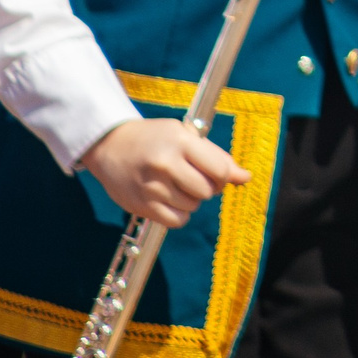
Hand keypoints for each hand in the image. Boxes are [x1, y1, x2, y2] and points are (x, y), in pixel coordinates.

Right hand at [79, 117, 250, 227]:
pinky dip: (179, 214)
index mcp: (181, 142)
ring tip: (177, 185)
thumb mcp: (186, 136)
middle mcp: (166, 164)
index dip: (226, 176)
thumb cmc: (155, 138)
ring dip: (191, 200)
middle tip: (195, 178)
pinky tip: (171, 200)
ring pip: (193, 207)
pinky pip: (176, 221)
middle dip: (208, 188)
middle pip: (208, 191)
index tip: (217, 174)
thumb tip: (246, 178)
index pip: (221, 170)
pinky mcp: (141, 205)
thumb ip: (216, 157)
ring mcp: (152, 186)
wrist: (110, 146)